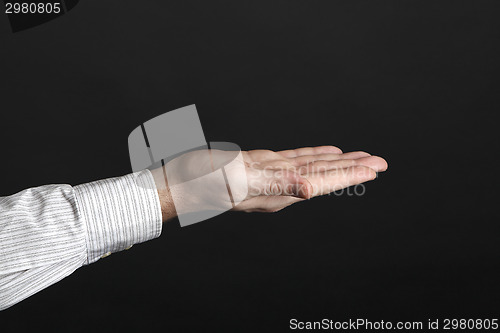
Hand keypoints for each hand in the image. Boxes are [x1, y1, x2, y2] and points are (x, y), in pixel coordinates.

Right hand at [151, 146, 387, 221]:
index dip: (349, 174)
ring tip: (360, 158)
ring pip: (311, 166)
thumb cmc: (202, 184)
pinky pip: (294, 159)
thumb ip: (276, 185)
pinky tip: (324, 152)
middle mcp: (278, 185)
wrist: (178, 183)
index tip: (375, 168)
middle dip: (352, 168)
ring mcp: (269, 175)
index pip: (322, 182)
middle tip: (381, 162)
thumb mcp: (240, 182)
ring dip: (337, 162)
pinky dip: (313, 155)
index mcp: (278, 190)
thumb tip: (308, 190)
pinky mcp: (259, 165)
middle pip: (323, 175)